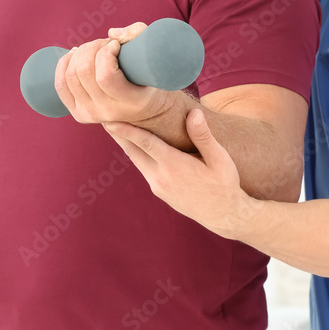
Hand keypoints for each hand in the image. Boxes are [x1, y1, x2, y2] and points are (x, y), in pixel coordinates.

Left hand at [55, 22, 169, 124]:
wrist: (145, 109)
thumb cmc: (149, 77)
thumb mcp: (153, 56)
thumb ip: (139, 36)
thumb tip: (111, 34)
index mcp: (131, 103)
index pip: (105, 76)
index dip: (106, 53)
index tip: (116, 46)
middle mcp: (108, 112)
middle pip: (84, 72)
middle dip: (93, 48)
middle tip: (105, 44)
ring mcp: (90, 115)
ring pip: (71, 75)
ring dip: (81, 53)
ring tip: (94, 48)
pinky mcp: (78, 113)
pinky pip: (60, 85)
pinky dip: (64, 64)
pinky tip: (76, 54)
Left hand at [104, 107, 261, 238]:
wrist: (223, 215)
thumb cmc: (224, 184)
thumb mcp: (220, 160)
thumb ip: (203, 136)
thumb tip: (193, 114)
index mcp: (175, 167)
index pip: (145, 144)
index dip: (127, 130)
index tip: (110, 119)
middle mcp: (161, 177)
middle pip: (132, 151)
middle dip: (118, 133)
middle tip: (103, 114)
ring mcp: (158, 186)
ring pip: (136, 160)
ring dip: (125, 143)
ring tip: (114, 126)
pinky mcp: (159, 190)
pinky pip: (143, 168)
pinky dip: (136, 154)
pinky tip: (134, 144)